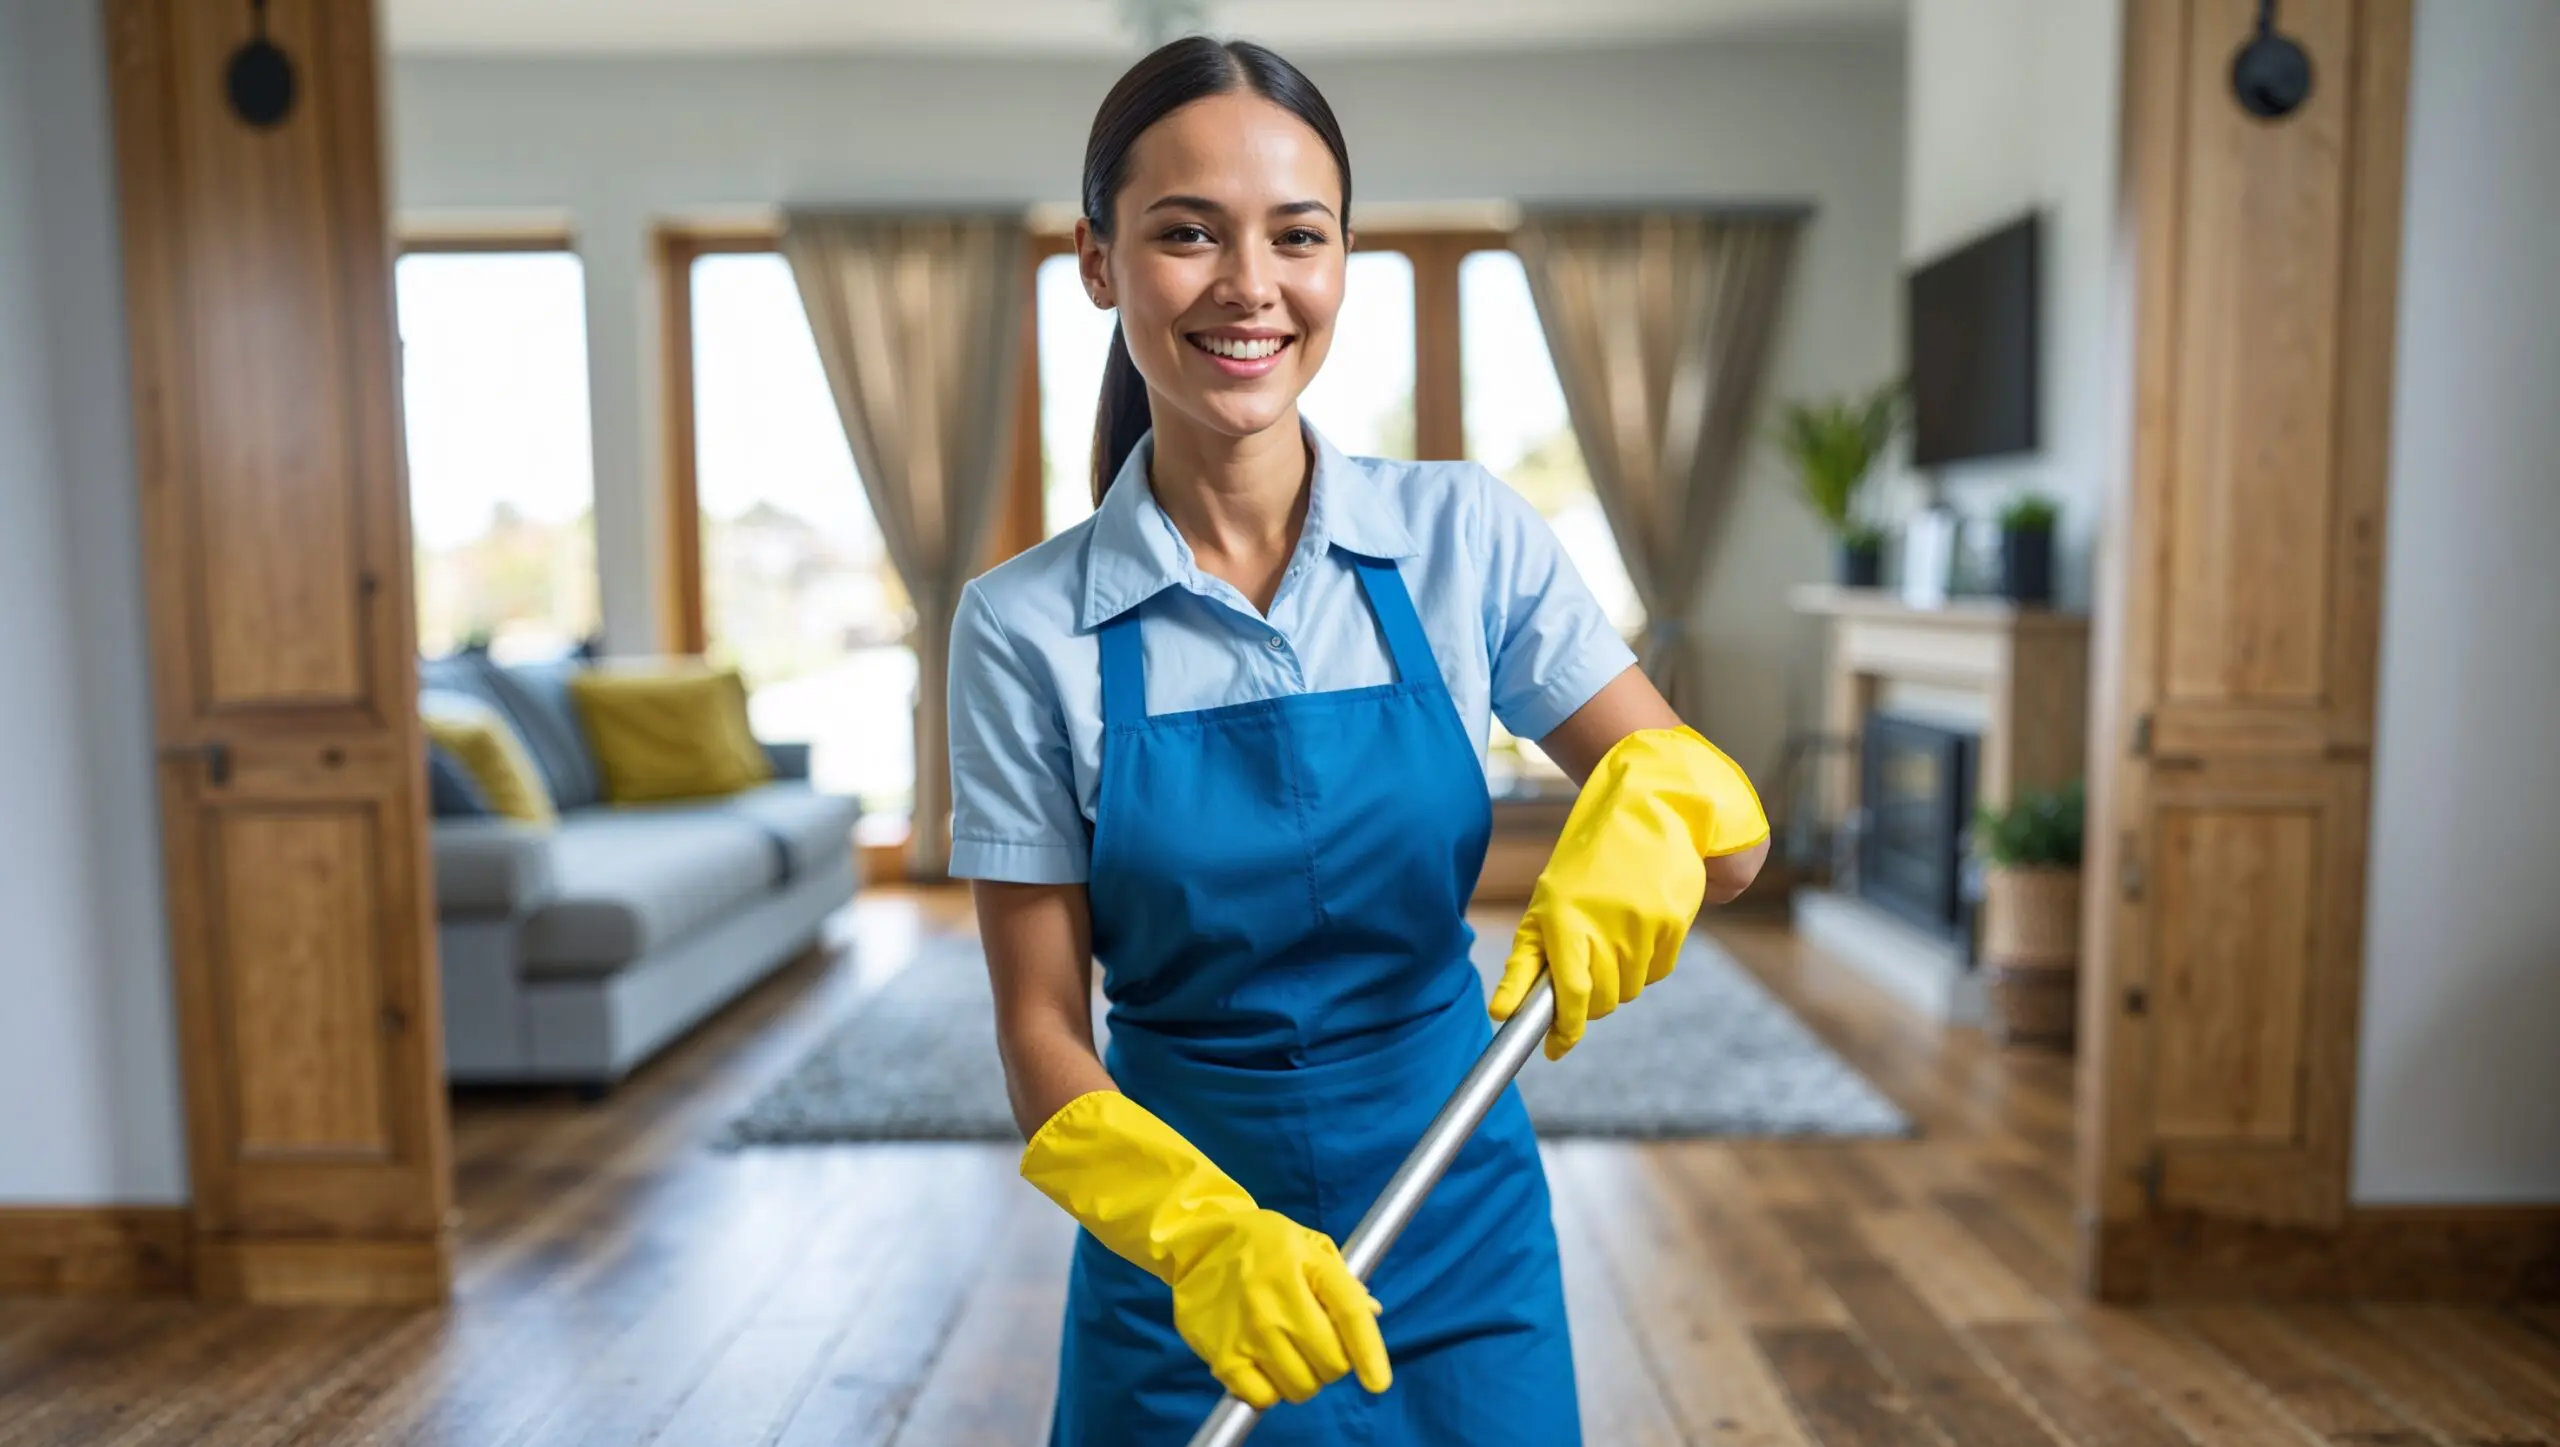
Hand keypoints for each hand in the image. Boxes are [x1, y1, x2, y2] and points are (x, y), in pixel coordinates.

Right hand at [1171, 1208, 1390, 1407]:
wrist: (1197, 1243)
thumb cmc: (1261, 1243)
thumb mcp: (1308, 1244)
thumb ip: (1342, 1280)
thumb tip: (1372, 1313)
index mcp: (1305, 1264)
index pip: (1349, 1314)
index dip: (1370, 1353)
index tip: (1378, 1382)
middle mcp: (1277, 1300)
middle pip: (1330, 1362)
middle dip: (1334, 1362)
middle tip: (1316, 1345)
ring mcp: (1249, 1332)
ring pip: (1300, 1386)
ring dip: (1304, 1379)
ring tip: (1289, 1353)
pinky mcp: (1222, 1356)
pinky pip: (1262, 1397)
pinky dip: (1270, 1390)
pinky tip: (1265, 1366)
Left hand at [1491, 726, 1768, 1058]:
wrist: (1648, 809)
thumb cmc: (1587, 862)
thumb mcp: (1547, 903)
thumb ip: (1526, 961)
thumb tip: (1501, 1012)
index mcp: (1565, 917)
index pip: (1569, 993)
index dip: (1565, 1029)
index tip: (1556, 1047)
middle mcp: (1606, 923)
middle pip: (1601, 999)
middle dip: (1590, 1002)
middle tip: (1584, 982)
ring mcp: (1645, 924)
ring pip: (1630, 988)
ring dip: (1619, 979)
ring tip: (1611, 941)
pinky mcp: (1675, 922)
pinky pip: (1659, 969)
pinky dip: (1646, 963)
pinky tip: (1637, 932)